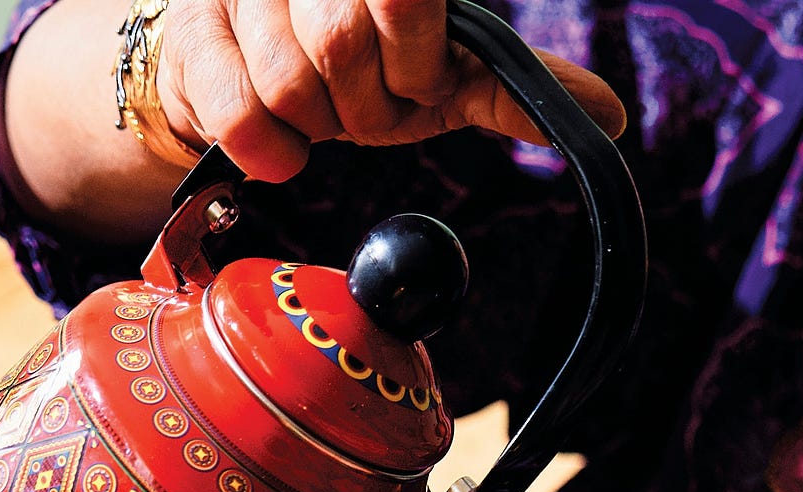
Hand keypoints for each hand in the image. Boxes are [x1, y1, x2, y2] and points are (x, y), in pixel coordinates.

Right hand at [157, 0, 626, 181]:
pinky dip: (271, 150)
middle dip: (361, 104)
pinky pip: (243, 114)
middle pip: (340, 45)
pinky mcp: (191, 31)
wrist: (244, 78)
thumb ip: (510, 84)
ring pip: (289, 83)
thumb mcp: (438, 70)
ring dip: (312, 125)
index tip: (410, 76)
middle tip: (358, 104)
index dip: (412, 59)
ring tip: (313, 110)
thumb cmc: (356, 71)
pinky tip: (278, 138)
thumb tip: (611, 115)